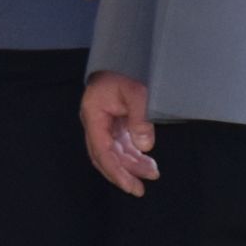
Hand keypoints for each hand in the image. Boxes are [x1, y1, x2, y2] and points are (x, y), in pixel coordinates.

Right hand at [82, 71, 157, 196]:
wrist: (124, 56)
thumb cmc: (126, 70)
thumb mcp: (137, 91)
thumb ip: (141, 118)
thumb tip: (145, 146)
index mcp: (93, 115)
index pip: (102, 151)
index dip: (116, 171)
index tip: (131, 185)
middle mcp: (95, 122)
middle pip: (104, 156)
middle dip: (122, 174)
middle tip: (139, 189)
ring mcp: (104, 123)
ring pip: (114, 152)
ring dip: (130, 165)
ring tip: (151, 173)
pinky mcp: (114, 122)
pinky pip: (120, 144)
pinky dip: (132, 155)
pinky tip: (146, 160)